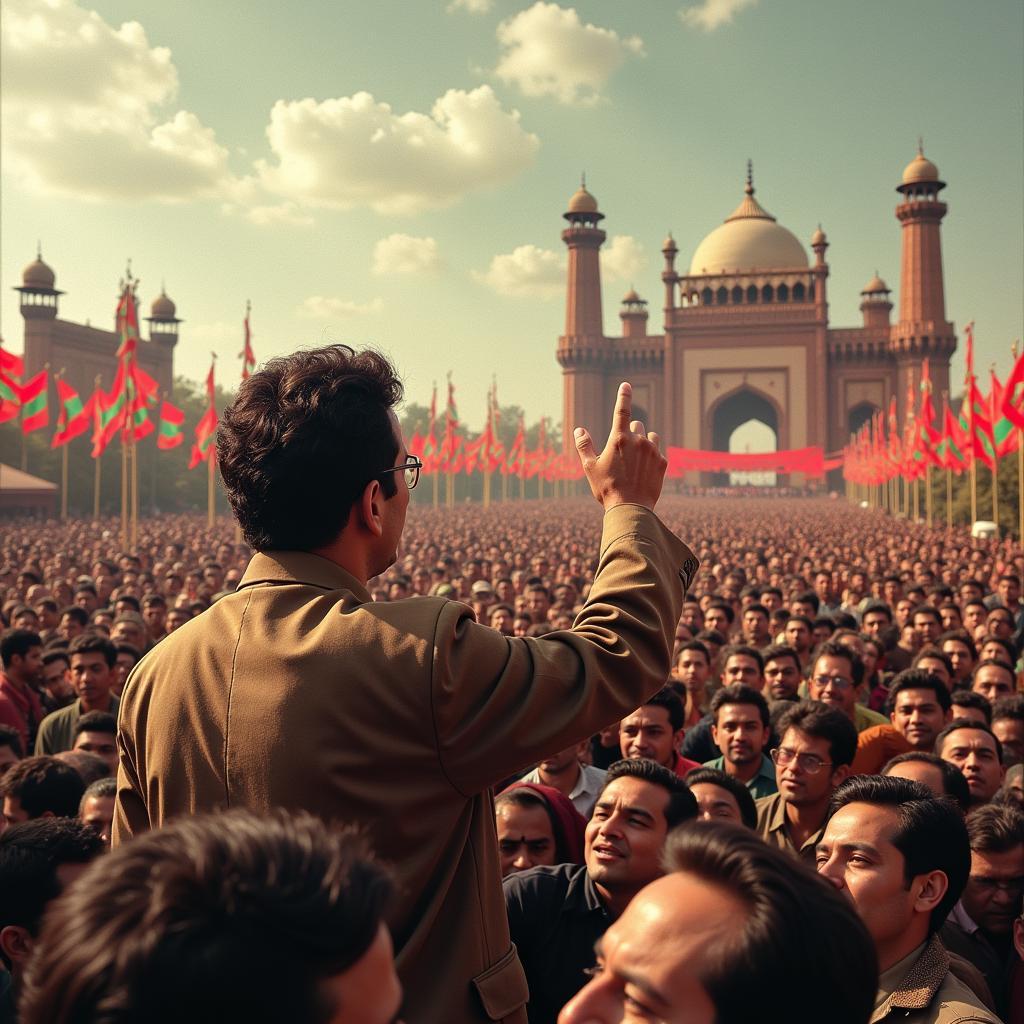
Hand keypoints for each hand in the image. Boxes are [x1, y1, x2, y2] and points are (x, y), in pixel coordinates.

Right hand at [574, 382, 666, 510]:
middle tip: (622, 454)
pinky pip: (658, 452)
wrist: (630, 509)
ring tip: (635, 462)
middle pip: (637, 425)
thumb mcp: (590, 467)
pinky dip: (652, 457)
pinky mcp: (663, 462)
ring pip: (650, 436)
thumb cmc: (607, 488)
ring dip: (643, 443)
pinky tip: (644, 473)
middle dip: (630, 434)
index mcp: (619, 439)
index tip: (626, 385)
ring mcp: (653, 451)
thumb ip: (584, 446)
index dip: (624, 395)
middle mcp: (639, 440)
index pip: (622, 410)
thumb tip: (579, 430)